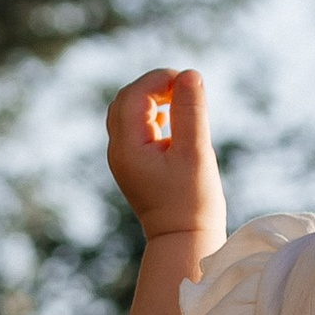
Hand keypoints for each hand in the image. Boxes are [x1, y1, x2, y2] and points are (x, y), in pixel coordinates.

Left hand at [108, 65, 224, 244]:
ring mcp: (123, 158)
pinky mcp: (134, 164)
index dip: (159, 80)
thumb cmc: (193, 201)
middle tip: (185, 89)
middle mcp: (118, 151)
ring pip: (129, 112)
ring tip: (182, 103)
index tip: (189, 82)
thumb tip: (190, 74)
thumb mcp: (196, 152)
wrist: (183, 240)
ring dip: (153, 99)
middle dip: (154, 86)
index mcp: (127, 147)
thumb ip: (192, 112)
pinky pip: (135, 127)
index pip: (134, 95)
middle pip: (126, 99)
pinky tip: (173, 122)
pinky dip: (152, 115)